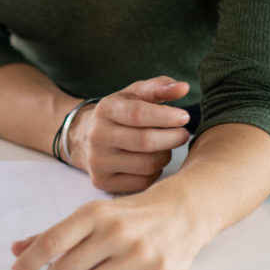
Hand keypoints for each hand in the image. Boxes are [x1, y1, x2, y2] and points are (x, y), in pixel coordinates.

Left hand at [9, 187, 206, 269]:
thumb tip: (16, 250)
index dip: (29, 261)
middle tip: (66, 269)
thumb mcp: (91, 214)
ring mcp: (138, 255)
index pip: (52, 242)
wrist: (182, 211)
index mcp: (94, 214)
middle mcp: (116, 233)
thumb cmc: (127, 215)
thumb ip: (54, 232)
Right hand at [67, 77, 190, 193]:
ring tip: (165, 147)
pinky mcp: (103, 181)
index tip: (184, 117)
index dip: (165, 116)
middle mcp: (97, 136)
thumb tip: (184, 87)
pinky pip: (142, 182)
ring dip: (164, 156)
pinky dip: (154, 172)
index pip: (137, 114)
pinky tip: (151, 161)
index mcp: (105, 110)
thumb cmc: (120, 113)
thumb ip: (160, 88)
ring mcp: (98, 161)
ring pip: (147, 165)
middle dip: (172, 138)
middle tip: (183, 134)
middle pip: (145, 142)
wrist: (84, 136)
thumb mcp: (135, 94)